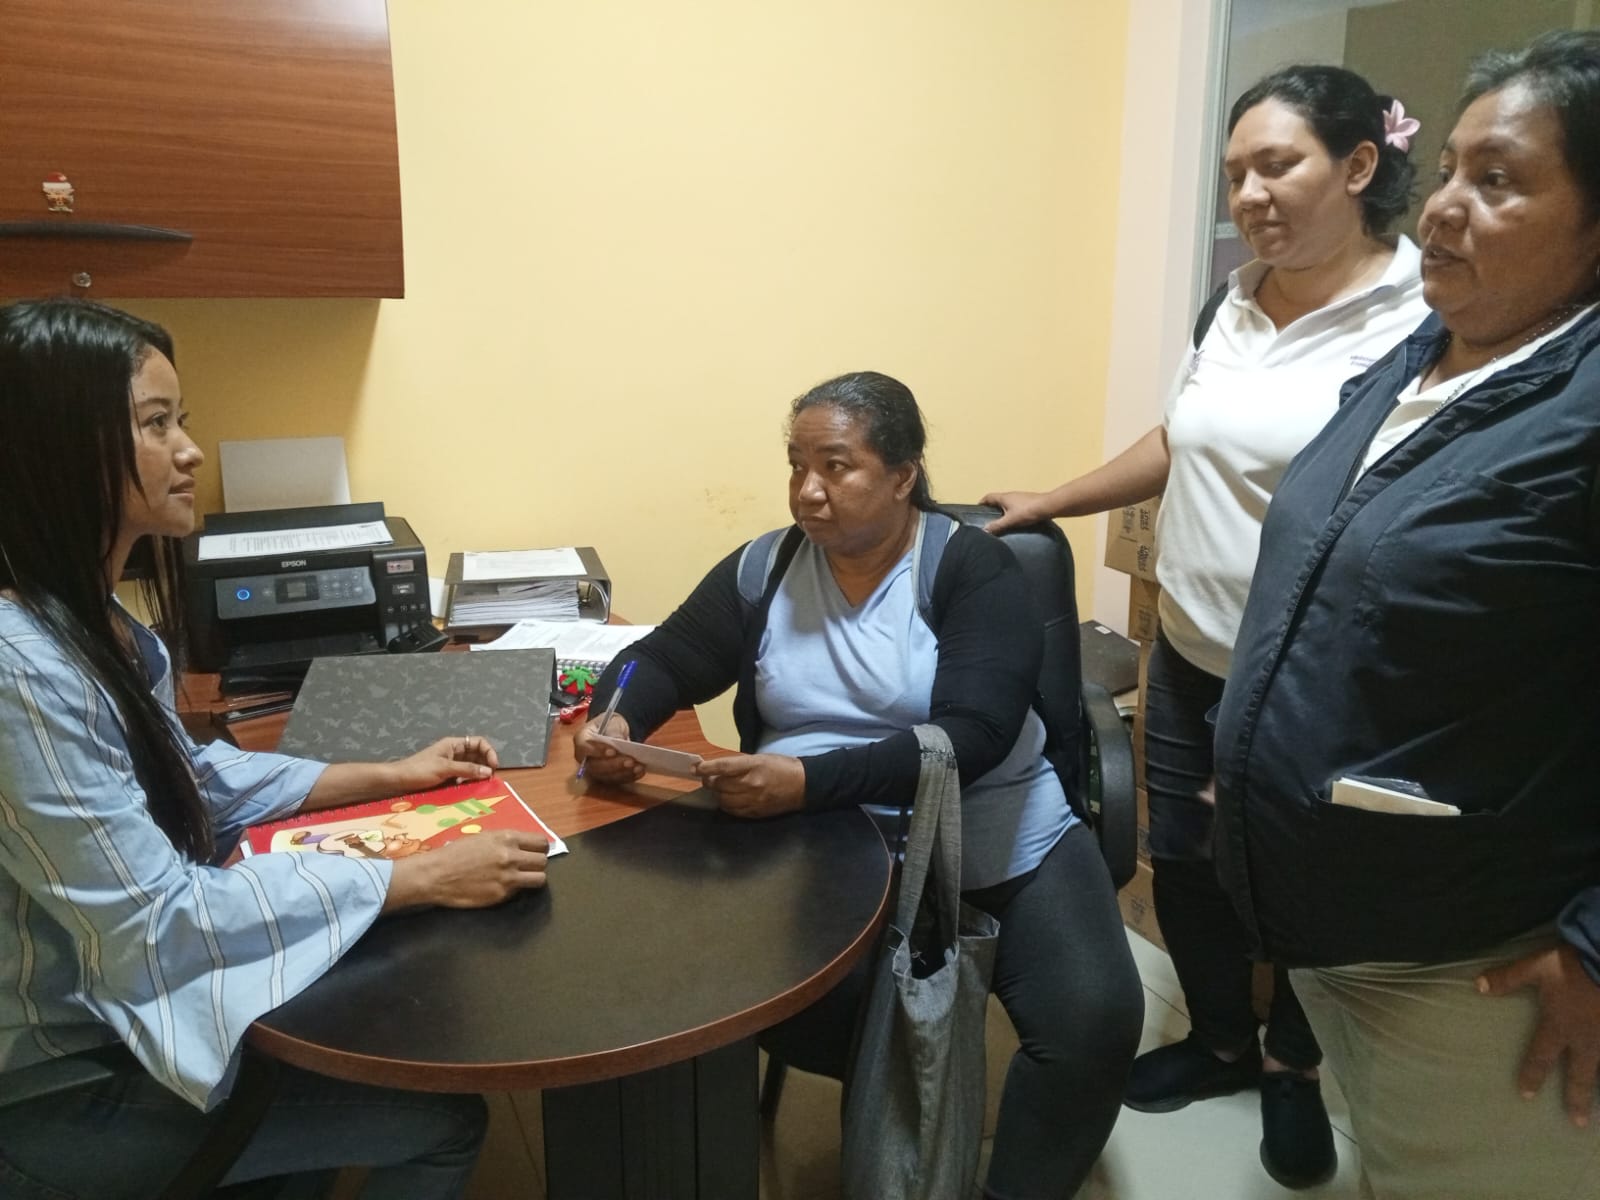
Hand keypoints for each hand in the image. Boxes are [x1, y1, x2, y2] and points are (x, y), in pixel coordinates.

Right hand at [384, 829, 548, 911]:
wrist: (436, 874)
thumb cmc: (455, 852)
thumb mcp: (483, 837)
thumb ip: (505, 841)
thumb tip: (524, 846)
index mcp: (506, 838)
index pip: (541, 842)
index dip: (540, 848)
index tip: (535, 852)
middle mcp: (511, 856)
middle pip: (543, 861)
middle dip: (537, 864)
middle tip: (527, 867)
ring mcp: (507, 877)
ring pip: (539, 879)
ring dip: (533, 879)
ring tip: (522, 879)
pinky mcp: (501, 895)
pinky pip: (519, 892)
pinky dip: (514, 890)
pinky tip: (501, 887)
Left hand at [389, 735, 498, 791]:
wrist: (398, 780)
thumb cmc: (419, 770)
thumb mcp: (445, 769)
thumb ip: (467, 769)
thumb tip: (488, 772)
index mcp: (454, 744)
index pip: (479, 742)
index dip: (489, 752)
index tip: (494, 767)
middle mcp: (454, 751)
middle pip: (477, 754)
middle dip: (485, 765)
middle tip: (488, 779)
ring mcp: (450, 763)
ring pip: (471, 766)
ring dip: (476, 774)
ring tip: (478, 784)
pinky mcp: (446, 774)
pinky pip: (463, 775)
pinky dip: (467, 780)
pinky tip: (465, 786)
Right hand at [573, 714, 642, 783]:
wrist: (613, 731)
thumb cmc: (610, 724)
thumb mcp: (613, 722)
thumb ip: (614, 730)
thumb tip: (618, 740)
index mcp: (581, 740)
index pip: (584, 748)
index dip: (597, 751)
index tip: (613, 751)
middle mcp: (584, 758)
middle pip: (596, 766)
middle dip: (615, 765)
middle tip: (630, 761)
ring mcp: (593, 770)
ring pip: (606, 776)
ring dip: (624, 773)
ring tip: (639, 767)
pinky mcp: (604, 777)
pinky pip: (615, 780)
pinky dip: (629, 777)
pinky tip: (640, 772)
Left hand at [696, 753, 805, 817]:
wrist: (803, 785)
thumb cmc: (781, 767)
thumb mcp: (760, 758)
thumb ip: (739, 764)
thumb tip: (718, 770)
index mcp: (753, 766)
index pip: (723, 767)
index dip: (706, 768)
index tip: (695, 768)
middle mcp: (751, 784)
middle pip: (720, 785)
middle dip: (709, 781)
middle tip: (706, 777)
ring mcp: (753, 800)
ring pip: (723, 800)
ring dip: (716, 794)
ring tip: (716, 788)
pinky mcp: (755, 812)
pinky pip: (733, 811)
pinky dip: (725, 805)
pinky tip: (726, 799)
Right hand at [980, 490, 1049, 533]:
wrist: (1048, 506)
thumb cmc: (1027, 511)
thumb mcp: (1010, 520)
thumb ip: (997, 525)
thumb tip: (984, 530)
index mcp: (1004, 497)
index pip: (988, 497)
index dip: (982, 503)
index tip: (977, 510)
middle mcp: (1011, 495)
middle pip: (997, 500)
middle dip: (991, 508)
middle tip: (988, 519)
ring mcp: (1020, 498)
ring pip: (1007, 503)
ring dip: (1002, 510)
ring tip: (1001, 522)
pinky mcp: (1028, 502)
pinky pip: (1015, 506)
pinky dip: (1011, 512)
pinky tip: (1015, 521)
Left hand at [1477, 942, 1599, 1126]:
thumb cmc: (1573, 964)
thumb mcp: (1536, 967)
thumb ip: (1508, 978)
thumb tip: (1477, 986)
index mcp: (1559, 1025)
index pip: (1541, 1056)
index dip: (1532, 1075)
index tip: (1526, 1095)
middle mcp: (1585, 1037)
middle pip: (1580, 1074)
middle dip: (1577, 1098)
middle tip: (1577, 1122)